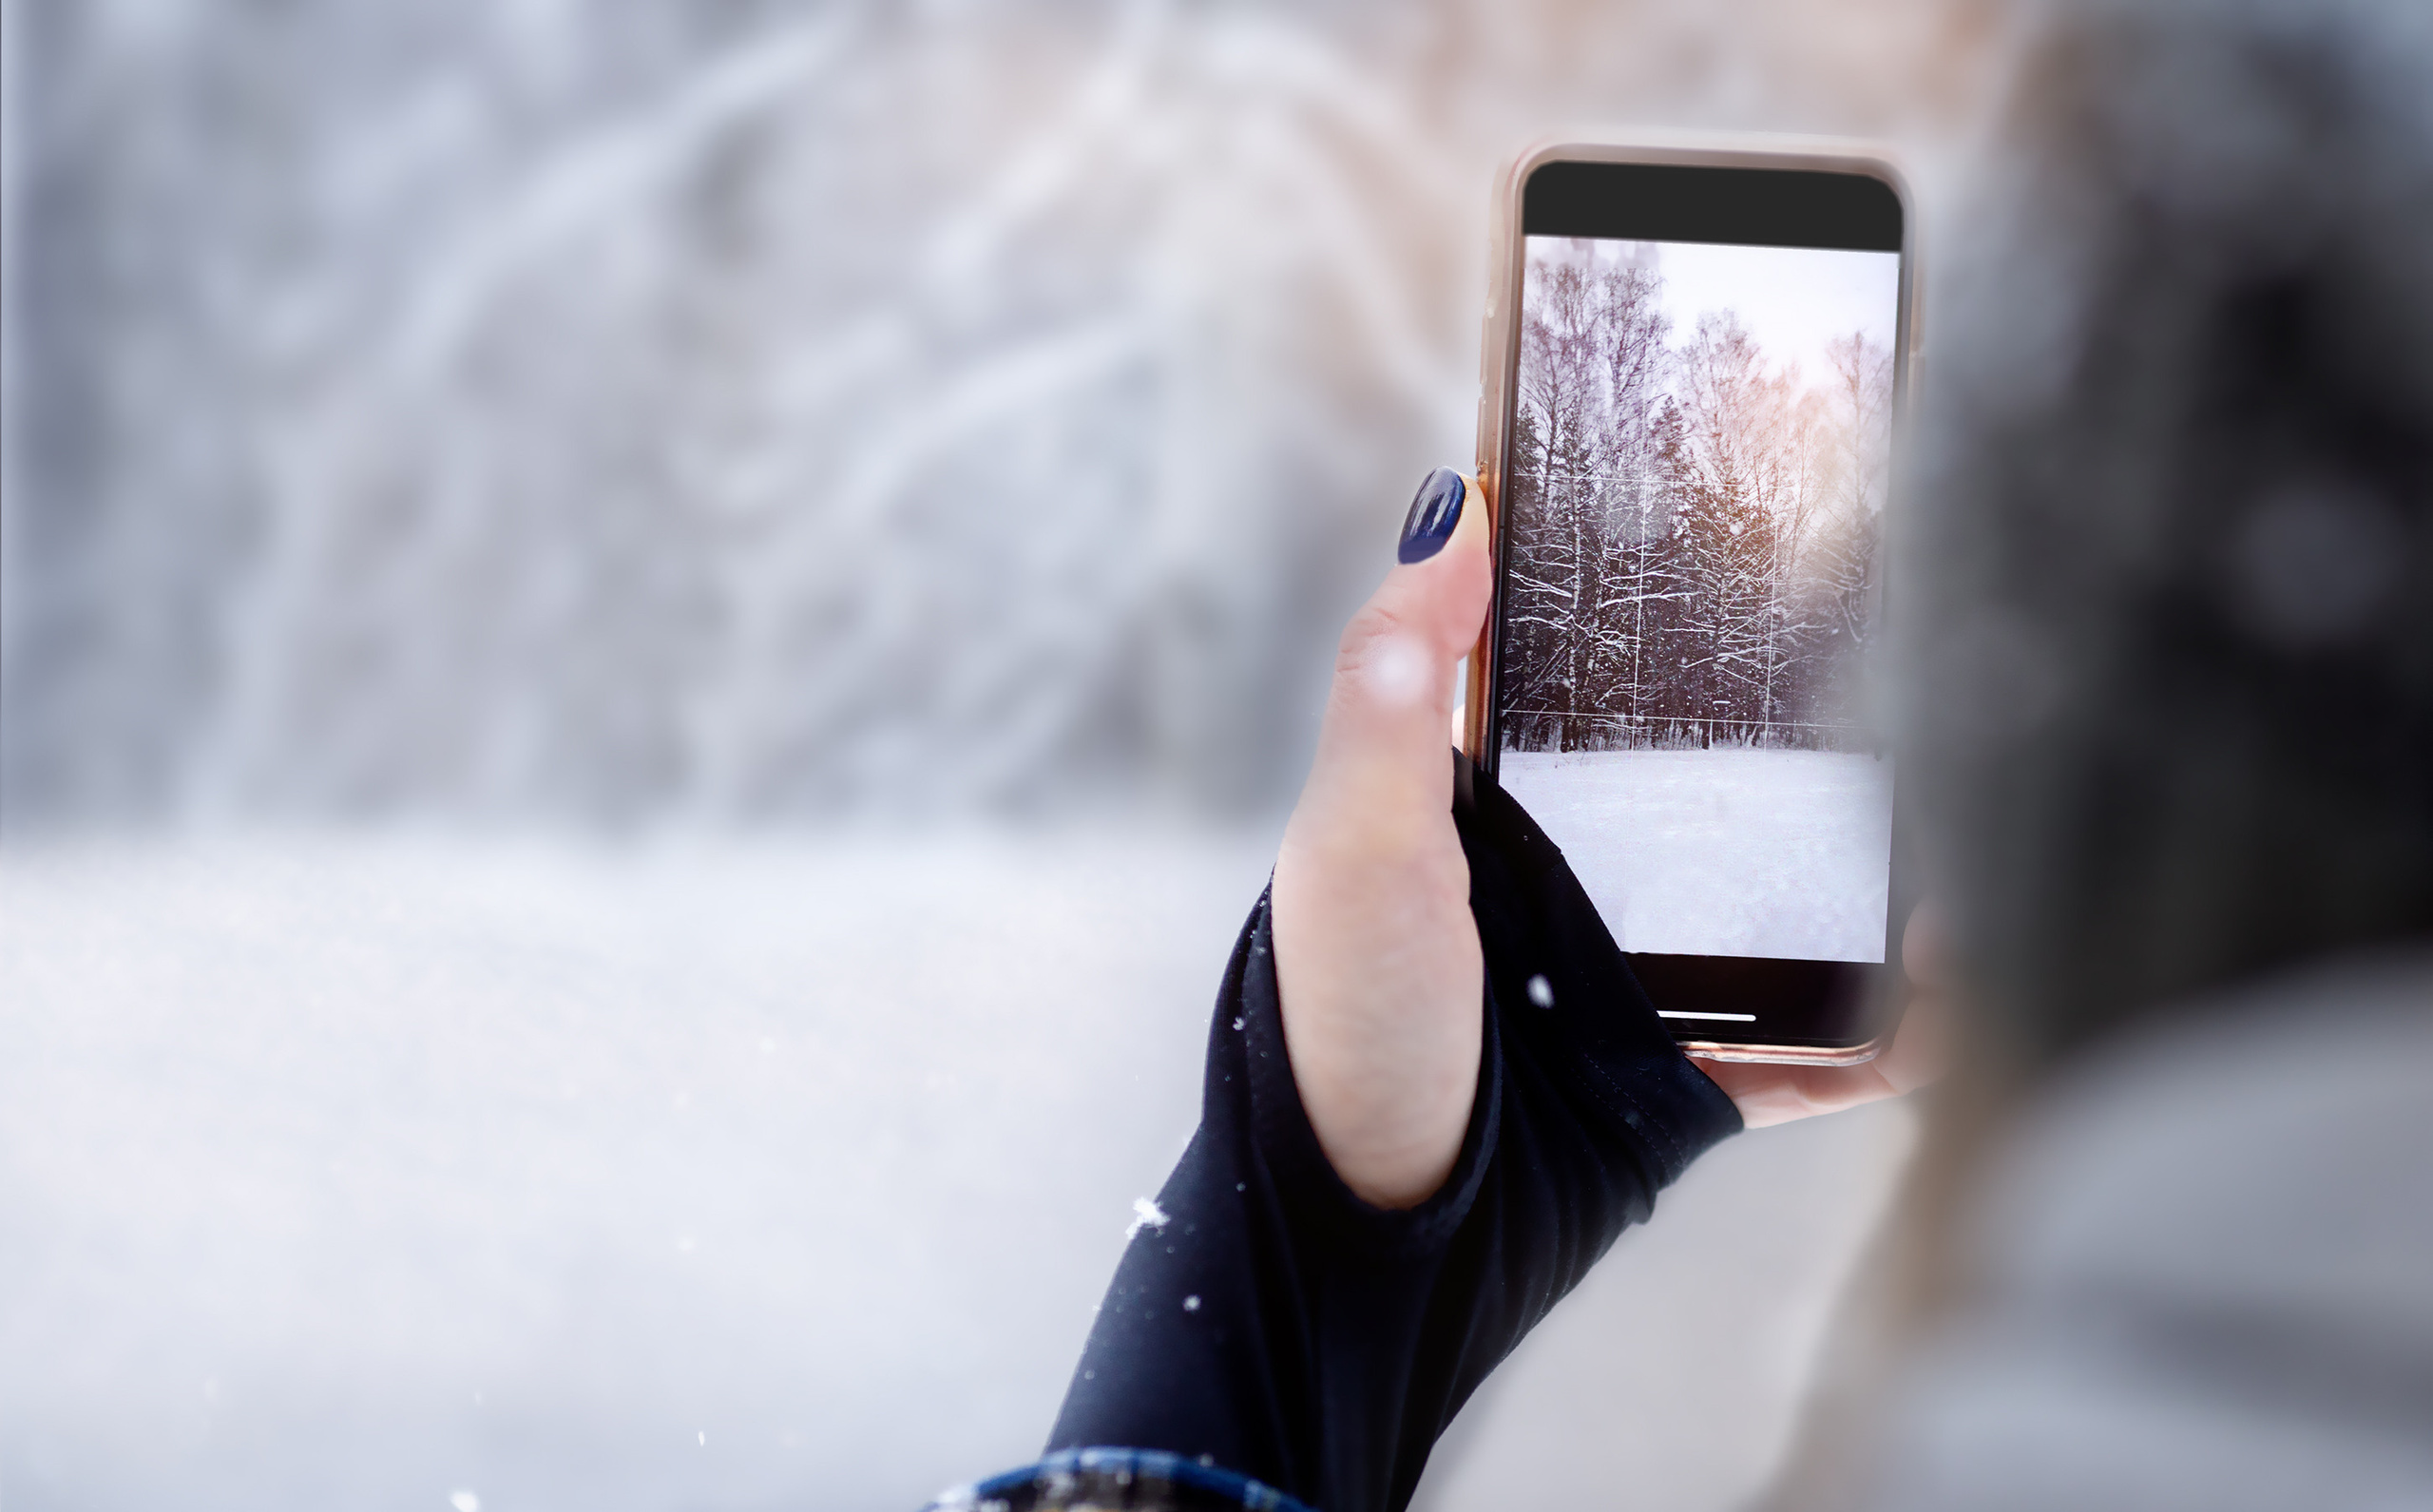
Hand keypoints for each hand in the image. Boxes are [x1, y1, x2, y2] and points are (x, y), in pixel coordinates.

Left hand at [1271, 469, 1948, 1206]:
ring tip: (1963, 873)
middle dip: (1824, 766)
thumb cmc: (1339, 1017)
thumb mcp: (1354, 836)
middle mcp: (1574, 882)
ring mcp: (1633, 981)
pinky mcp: (1674, 1076)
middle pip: (1721, 802)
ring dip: (1876, 901)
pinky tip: (1940, 1012)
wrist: (1369, 1214)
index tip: (1782, 562)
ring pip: (1783, 921)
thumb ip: (1392, 682)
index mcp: (1497, 806)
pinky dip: (1877, 1036)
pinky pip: (1801, 1046)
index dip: (1679, 632)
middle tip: (1924, 713)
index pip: (1602, 690)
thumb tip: (1448, 508)